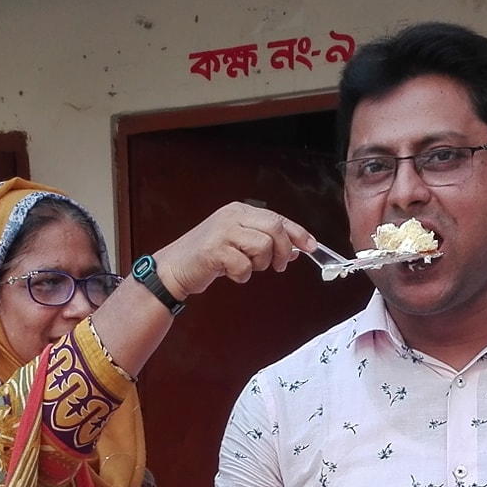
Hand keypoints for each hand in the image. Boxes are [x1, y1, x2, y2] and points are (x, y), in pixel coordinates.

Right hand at [151, 203, 315, 299]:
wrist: (174, 269)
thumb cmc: (207, 258)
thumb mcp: (238, 245)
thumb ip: (264, 242)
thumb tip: (295, 249)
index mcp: (239, 211)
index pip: (277, 218)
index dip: (298, 233)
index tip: (312, 246)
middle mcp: (232, 215)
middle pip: (275, 227)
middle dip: (283, 250)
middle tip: (278, 266)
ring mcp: (222, 231)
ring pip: (263, 245)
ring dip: (260, 264)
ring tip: (246, 268)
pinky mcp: (214, 250)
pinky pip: (244, 265)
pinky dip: (242, 275)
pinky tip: (231, 274)